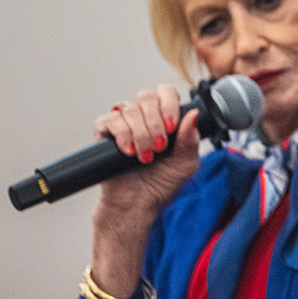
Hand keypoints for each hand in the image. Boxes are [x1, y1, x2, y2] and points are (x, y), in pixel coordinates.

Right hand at [94, 85, 200, 216]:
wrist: (138, 205)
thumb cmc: (162, 184)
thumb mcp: (186, 163)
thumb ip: (191, 139)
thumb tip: (193, 113)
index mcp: (165, 119)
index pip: (166, 93)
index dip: (169, 104)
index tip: (172, 126)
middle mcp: (144, 118)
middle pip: (147, 97)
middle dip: (155, 122)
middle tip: (160, 146)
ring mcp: (124, 124)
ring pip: (129, 109)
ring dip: (141, 134)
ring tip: (146, 156)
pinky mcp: (105, 135)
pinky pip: (110, 120)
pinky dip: (122, 134)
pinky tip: (129, 151)